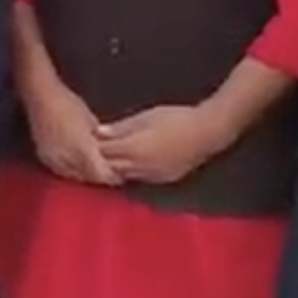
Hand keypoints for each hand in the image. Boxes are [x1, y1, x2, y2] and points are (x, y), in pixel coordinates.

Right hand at [23, 77, 119, 185]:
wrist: (41, 97)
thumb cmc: (68, 103)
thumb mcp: (90, 120)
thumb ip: (98, 138)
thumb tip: (105, 147)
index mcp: (83, 148)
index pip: (101, 173)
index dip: (111, 177)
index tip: (118, 176)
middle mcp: (68, 157)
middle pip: (88, 176)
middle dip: (98, 176)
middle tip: (107, 173)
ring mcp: (54, 159)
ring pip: (73, 176)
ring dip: (84, 174)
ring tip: (92, 169)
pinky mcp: (44, 157)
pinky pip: (60, 170)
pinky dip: (70, 170)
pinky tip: (75, 165)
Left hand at [96, 105, 228, 184]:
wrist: (207, 133)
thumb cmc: (177, 118)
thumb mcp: (147, 117)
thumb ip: (122, 127)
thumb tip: (99, 132)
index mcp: (134, 149)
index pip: (105, 152)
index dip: (97, 146)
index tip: (90, 139)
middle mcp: (140, 167)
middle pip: (112, 167)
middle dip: (104, 159)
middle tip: (99, 148)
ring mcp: (152, 176)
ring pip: (126, 175)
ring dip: (118, 167)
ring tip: (115, 155)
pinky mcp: (163, 180)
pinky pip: (141, 178)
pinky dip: (133, 171)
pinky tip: (134, 162)